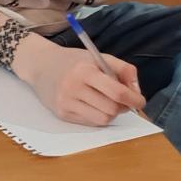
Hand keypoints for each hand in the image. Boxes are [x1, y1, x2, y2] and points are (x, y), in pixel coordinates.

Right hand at [13, 37, 143, 125]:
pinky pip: (90, 123)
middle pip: (111, 109)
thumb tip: (137, 92)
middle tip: (123, 101)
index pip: (116, 91)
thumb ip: (122, 70)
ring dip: (111, 113)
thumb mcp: (97, 57)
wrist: (40, 65)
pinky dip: (98, 116)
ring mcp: (66, 103)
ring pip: (103, 119)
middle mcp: (73, 87)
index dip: (133, 99)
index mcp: (85, 70)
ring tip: (107, 102)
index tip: (140, 101)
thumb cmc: (73, 61)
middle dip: (123, 107)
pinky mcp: (62, 114)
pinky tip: (92, 105)